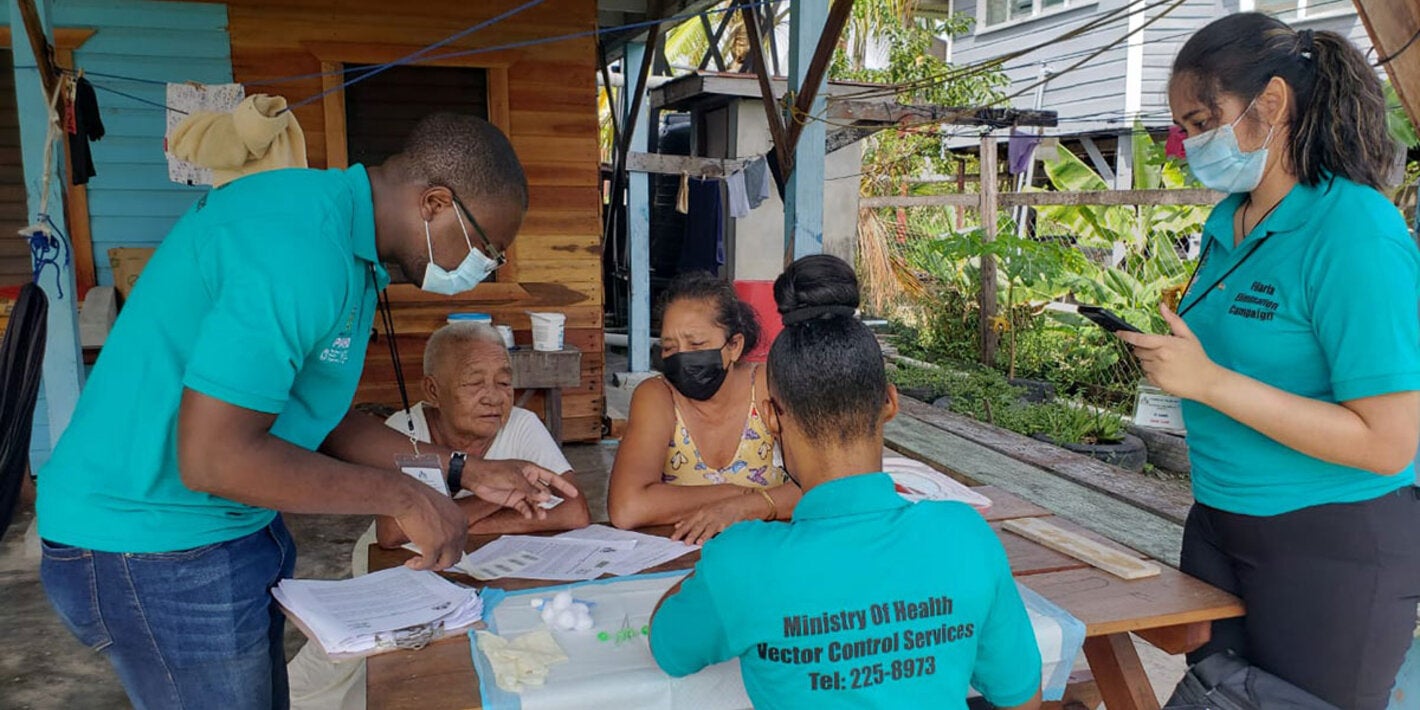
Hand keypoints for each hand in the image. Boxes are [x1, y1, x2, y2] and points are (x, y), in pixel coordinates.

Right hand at [392, 480, 466, 570]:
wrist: (408, 496)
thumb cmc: (418, 498)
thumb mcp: (439, 509)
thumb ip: (444, 522)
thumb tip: (437, 535)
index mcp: (461, 520)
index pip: (460, 543)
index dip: (448, 551)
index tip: (438, 553)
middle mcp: (458, 531)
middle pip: (455, 556)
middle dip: (441, 561)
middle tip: (429, 560)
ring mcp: (447, 540)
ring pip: (445, 563)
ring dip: (431, 566)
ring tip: (419, 562)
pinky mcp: (434, 547)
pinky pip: (428, 564)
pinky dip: (418, 566)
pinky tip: (410, 563)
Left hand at [464, 459, 579, 519]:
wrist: (477, 477)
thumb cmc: (495, 470)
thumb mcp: (515, 478)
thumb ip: (530, 489)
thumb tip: (546, 497)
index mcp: (531, 470)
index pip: (551, 477)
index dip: (563, 485)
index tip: (574, 493)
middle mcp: (528, 480)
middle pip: (544, 491)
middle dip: (549, 500)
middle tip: (556, 508)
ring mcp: (521, 490)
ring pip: (535, 501)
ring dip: (539, 508)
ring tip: (541, 516)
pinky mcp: (513, 499)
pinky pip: (524, 507)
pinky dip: (528, 511)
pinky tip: (530, 515)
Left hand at [671, 493, 761, 545]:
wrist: (743, 504)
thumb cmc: (725, 508)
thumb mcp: (708, 510)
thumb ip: (694, 518)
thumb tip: (678, 525)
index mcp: (703, 511)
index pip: (689, 521)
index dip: (681, 529)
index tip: (673, 537)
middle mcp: (708, 514)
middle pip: (694, 525)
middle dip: (686, 533)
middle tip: (678, 541)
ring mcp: (717, 518)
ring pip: (704, 528)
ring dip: (696, 535)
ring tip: (689, 543)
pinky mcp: (725, 523)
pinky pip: (716, 531)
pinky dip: (709, 536)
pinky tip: (704, 542)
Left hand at [1115, 304, 1225, 402]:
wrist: (1206, 381)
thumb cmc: (1197, 358)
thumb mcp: (1188, 336)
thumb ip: (1173, 320)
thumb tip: (1162, 306)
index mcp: (1166, 344)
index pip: (1139, 339)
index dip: (1126, 335)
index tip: (1119, 333)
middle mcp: (1159, 357)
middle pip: (1138, 350)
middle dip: (1145, 348)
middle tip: (1160, 350)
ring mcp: (1157, 371)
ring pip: (1141, 362)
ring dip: (1148, 361)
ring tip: (1166, 362)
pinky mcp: (1157, 382)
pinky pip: (1146, 374)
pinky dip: (1152, 372)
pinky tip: (1165, 371)